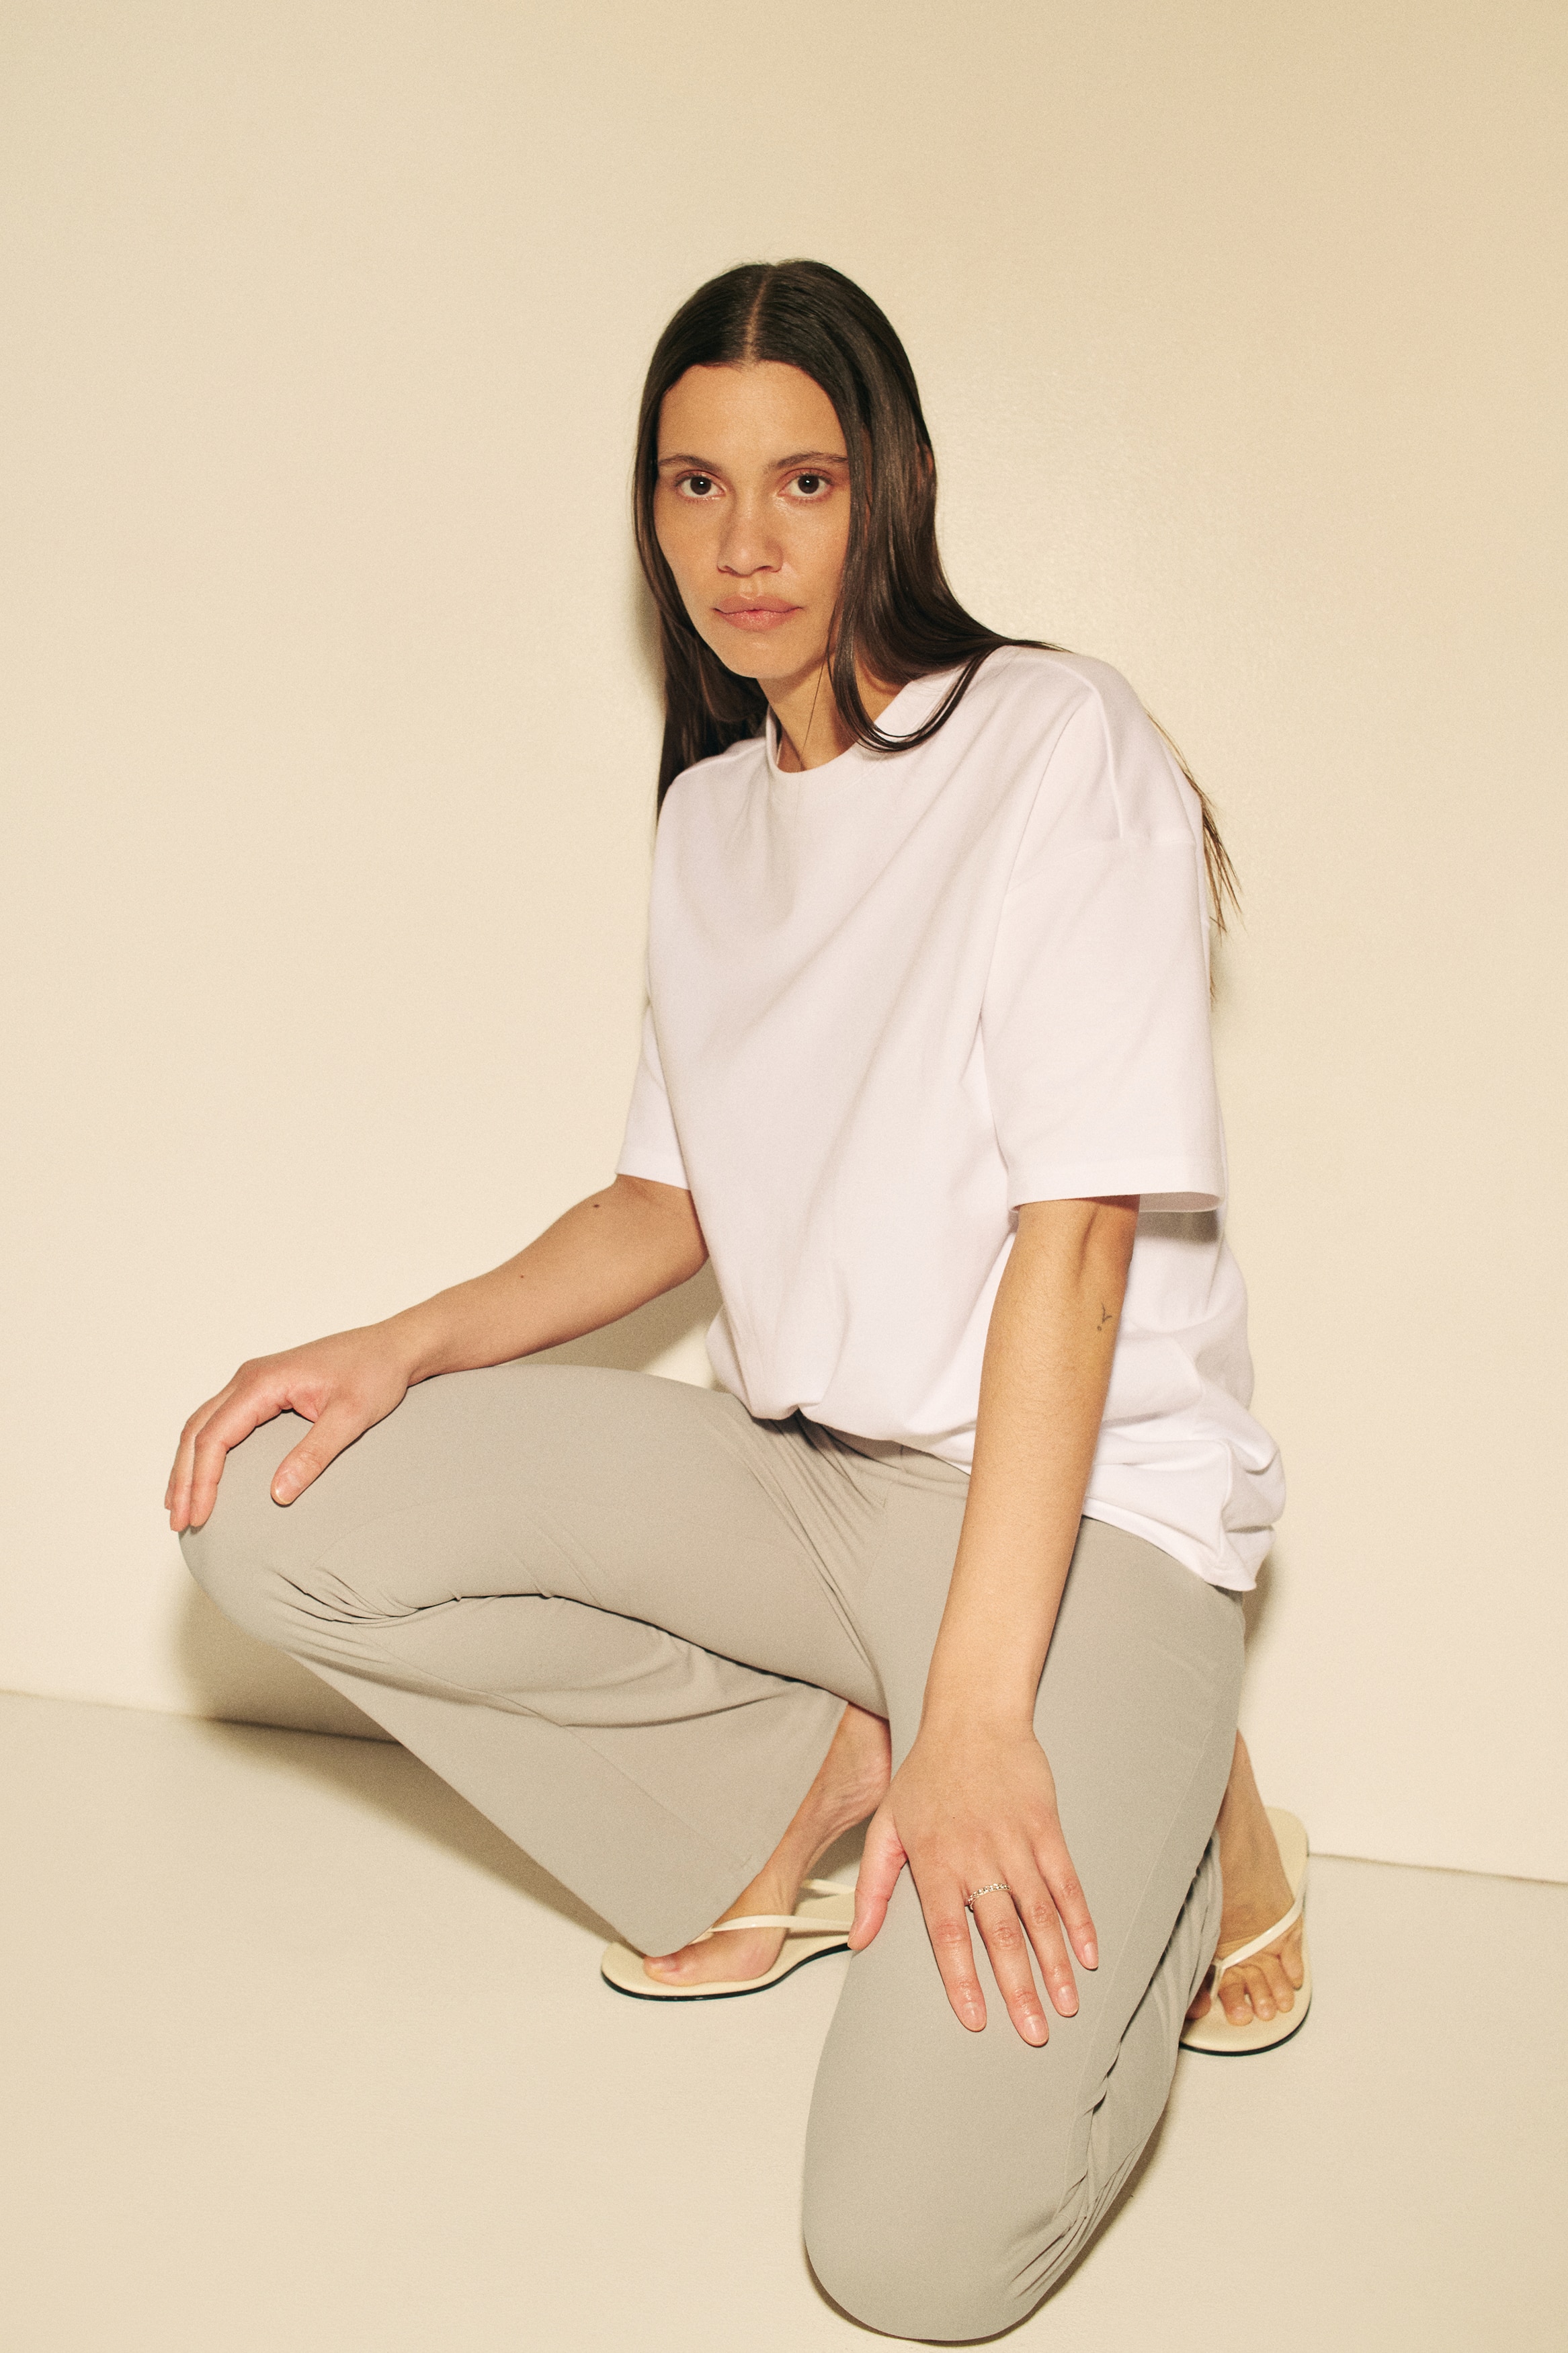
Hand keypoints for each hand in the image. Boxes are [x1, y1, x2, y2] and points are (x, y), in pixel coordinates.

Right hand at [165, 1325, 413, 1532]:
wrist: (393, 1347)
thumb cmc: (375, 1374)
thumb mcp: (351, 1417)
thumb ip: (314, 1454)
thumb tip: (277, 1495)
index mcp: (263, 1382)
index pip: (214, 1436)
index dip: (202, 1480)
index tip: (198, 1516)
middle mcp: (250, 1377)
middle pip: (197, 1431)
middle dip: (184, 1478)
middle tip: (178, 1521)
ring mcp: (254, 1381)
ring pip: (203, 1424)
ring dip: (188, 1465)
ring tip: (180, 1505)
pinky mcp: (264, 1388)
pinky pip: (221, 1420)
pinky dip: (204, 1449)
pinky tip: (203, 1475)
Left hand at [847, 1717, 1096, 2043]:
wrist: (971, 1716)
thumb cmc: (925, 1773)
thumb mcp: (885, 1825)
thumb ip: (872, 1887)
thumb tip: (857, 1941)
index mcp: (934, 1861)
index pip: (948, 1933)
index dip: (962, 1979)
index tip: (977, 2020)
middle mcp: (975, 1855)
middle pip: (1000, 1932)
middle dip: (1019, 1988)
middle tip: (1034, 2034)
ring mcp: (1014, 1841)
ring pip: (1038, 1913)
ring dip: (1055, 1964)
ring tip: (1066, 2006)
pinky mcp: (1045, 1827)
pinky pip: (1066, 1881)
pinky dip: (1080, 1920)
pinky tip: (1090, 1954)